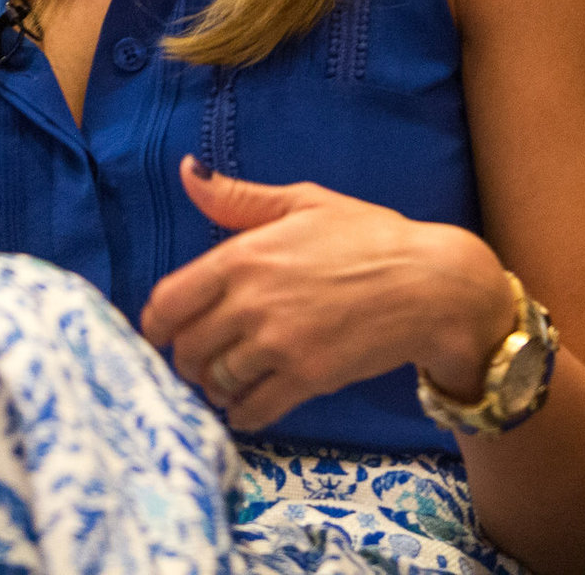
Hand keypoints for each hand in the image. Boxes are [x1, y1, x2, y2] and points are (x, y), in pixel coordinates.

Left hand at [140, 157, 510, 431]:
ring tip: (225, 378)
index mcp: (244, 255)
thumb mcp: (302, 201)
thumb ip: (238, 198)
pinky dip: (242, 412)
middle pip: (187, 348)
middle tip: (198, 358)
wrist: (428, 285)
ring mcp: (279, 344)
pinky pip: (252, 409)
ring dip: (214, 385)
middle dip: (185, 357)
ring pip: (216, 381)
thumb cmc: (368, 236)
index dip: (156, 324)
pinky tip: (248, 402)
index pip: (169, 302)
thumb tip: (186, 172)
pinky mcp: (307, 379)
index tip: (161, 333)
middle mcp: (252, 302)